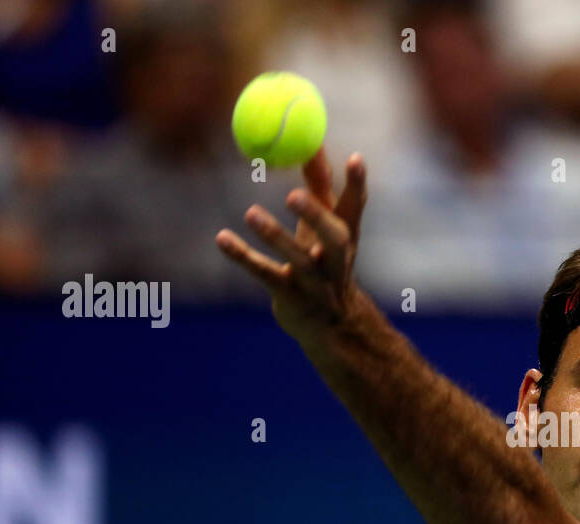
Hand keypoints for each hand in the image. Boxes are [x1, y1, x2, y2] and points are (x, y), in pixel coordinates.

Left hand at [216, 148, 367, 350]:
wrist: (331, 327)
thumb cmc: (323, 263)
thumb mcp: (325, 226)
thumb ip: (320, 185)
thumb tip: (312, 140)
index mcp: (346, 238)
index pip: (356, 208)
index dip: (357, 185)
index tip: (354, 157)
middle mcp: (336, 262)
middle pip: (334, 238)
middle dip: (316, 216)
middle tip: (293, 194)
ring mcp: (315, 284)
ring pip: (298, 261)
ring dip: (276, 237)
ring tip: (251, 213)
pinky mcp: (291, 299)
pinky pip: (266, 275)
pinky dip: (243, 257)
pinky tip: (222, 239)